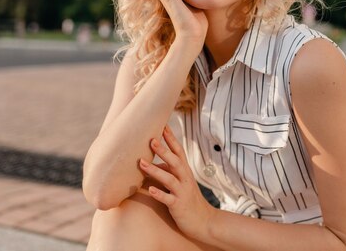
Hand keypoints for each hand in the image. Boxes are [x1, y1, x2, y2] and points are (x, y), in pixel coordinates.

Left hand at [139, 125, 216, 240]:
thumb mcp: (180, 182)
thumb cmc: (188, 199)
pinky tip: (150, 189)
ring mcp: (182, 192)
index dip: (171, 138)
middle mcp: (185, 179)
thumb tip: (151, 162)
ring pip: (170, 179)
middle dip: (163, 150)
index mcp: (185, 171)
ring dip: (155, 170)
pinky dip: (159, 193)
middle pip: (175, 161)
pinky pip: (168, 199)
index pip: (179, 151)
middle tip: (151, 140)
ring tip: (141, 163)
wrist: (204, 221)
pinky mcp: (179, 205)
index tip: (163, 125)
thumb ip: (168, 171)